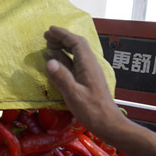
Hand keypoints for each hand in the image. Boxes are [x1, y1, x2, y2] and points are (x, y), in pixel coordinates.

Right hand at [43, 26, 123, 140]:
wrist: (109, 124)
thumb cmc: (93, 111)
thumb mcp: (74, 95)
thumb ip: (61, 77)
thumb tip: (49, 60)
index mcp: (88, 66)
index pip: (76, 43)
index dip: (63, 35)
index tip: (49, 31)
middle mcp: (90, 66)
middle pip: (77, 46)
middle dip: (62, 38)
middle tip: (46, 37)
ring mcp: (89, 73)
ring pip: (76, 55)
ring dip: (62, 48)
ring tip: (48, 46)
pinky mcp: (87, 81)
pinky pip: (74, 64)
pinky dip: (64, 59)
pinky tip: (55, 63)